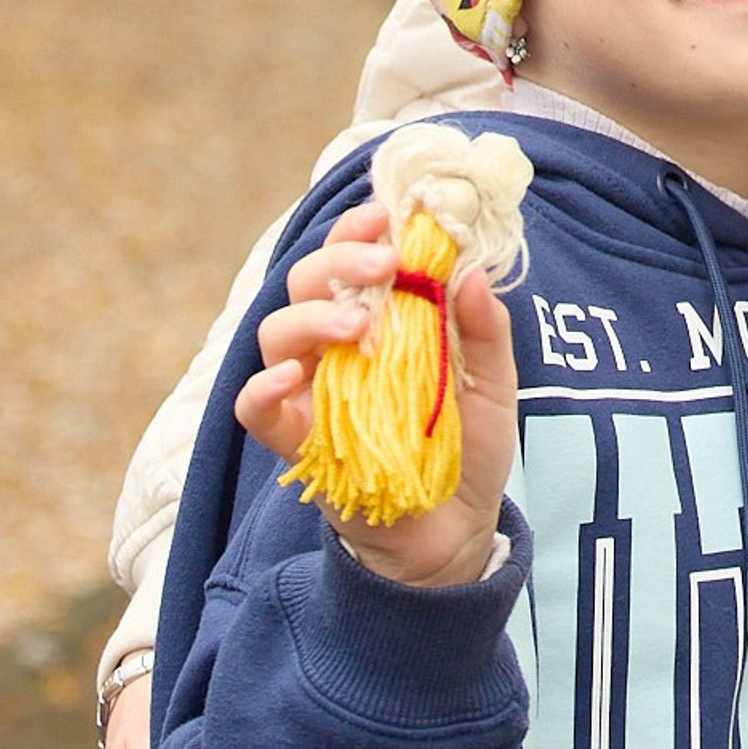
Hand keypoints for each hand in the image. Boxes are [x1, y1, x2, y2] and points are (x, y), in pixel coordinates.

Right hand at [235, 199, 520, 589]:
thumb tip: (469, 271)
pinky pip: (254, 409)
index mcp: (381, 319)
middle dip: (338, 262)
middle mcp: (337, 348)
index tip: (385, 216)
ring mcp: (312, 393)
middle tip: (382, 266)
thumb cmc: (468, 448)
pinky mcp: (295, 443)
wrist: (457, 532)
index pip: (351, 259)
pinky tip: (288, 377)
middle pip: (307, 282)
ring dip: (310, 317)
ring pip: (276, 333)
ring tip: (355, 325)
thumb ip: (484, 330)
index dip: (359, 231)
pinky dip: (261, 388)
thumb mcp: (493, 383)